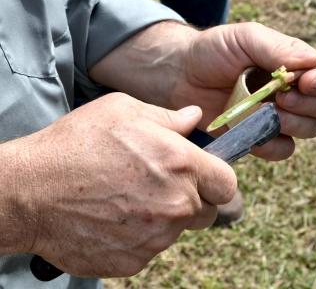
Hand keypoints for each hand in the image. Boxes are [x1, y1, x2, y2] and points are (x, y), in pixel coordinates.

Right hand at [3, 93, 235, 276]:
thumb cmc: (78, 143)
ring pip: (178, 229)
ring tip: (130, 194)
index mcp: (180, 165)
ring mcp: (155, 237)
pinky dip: (142, 233)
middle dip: (193, 196)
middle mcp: (175, 205)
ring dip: (165, 214)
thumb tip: (195, 118)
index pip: (227, 184)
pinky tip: (115, 214)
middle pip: (208, 210)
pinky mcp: (134, 261)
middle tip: (161, 181)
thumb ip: (169, 117)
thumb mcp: (124, 110)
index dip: (218, 178)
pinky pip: (152, 246)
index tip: (203, 173)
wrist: (32, 190)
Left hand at [173, 22, 315, 159]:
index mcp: (292, 66)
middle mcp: (290, 92)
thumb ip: (279, 48)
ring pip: (309, 129)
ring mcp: (275, 116)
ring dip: (296, 124)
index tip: (304, 81)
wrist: (180, 74)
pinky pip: (281, 149)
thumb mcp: (245, 38)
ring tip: (269, 112)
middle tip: (283, 98)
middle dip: (312, 105)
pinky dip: (273, 144)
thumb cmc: (213, 51)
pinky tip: (254, 130)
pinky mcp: (258, 136)